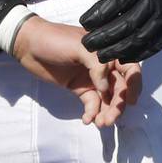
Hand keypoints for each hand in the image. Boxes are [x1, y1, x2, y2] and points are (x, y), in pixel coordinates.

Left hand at [12, 17, 141, 127]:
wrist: (27, 44)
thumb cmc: (54, 39)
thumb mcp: (79, 46)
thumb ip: (98, 65)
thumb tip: (105, 89)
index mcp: (107, 50)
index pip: (130, 68)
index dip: (134, 85)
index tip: (130, 100)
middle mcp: (103, 65)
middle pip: (120, 88)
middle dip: (118, 105)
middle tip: (110, 118)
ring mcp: (92, 78)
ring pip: (107, 99)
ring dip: (107, 112)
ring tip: (101, 123)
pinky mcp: (79, 88)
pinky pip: (92, 104)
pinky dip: (92, 113)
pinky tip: (87, 119)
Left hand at [75, 0, 161, 62]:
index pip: (117, 2)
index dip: (99, 15)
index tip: (82, 23)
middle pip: (129, 24)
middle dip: (106, 37)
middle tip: (87, 45)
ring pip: (143, 37)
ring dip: (121, 49)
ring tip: (101, 56)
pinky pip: (158, 42)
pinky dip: (142, 53)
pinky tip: (125, 58)